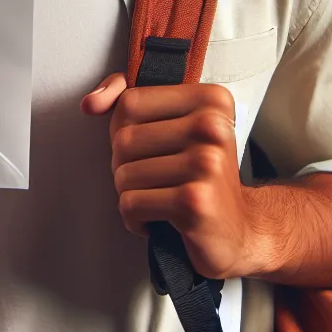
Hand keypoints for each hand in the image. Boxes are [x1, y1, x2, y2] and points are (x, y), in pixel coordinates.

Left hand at [82, 74, 261, 280]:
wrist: (241, 230)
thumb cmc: (200, 175)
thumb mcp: (175, 125)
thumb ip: (129, 100)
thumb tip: (90, 103)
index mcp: (210, 100)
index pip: (131, 101)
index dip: (123, 128)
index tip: (145, 147)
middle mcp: (212, 127)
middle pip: (124, 140)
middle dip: (125, 166)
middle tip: (152, 180)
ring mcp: (205, 164)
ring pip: (123, 174)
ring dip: (130, 194)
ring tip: (156, 198)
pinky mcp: (193, 202)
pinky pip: (131, 204)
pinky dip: (134, 218)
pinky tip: (156, 219)